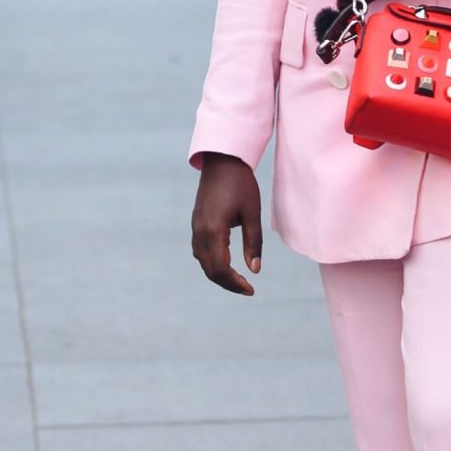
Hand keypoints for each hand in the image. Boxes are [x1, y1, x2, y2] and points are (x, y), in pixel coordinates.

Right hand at [191, 154, 262, 295]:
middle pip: (210, 269)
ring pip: (202, 261)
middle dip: (228, 283)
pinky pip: (200, 250)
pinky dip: (211, 262)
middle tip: (247, 289)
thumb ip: (253, 243)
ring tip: (238, 280)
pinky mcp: (197, 223)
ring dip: (218, 274)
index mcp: (214, 230)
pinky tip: (226, 263)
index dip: (235, 283)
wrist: (222, 161)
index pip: (220, 268)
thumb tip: (255, 270)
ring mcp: (196, 227)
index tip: (251, 289)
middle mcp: (200, 231)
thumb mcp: (252, 213)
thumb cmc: (241, 184)